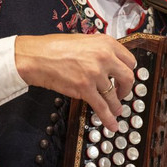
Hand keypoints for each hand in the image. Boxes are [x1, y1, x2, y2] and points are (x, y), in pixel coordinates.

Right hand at [14, 34, 136, 131]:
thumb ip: (99, 51)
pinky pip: (102, 107)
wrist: (36, 56)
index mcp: (106, 43)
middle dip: (126, 90)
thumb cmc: (54, 48)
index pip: (130, 60)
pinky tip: (111, 124)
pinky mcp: (85, 88)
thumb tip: (110, 64)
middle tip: (121, 94)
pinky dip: (108, 118)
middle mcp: (104, 57)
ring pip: (114, 96)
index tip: (125, 79)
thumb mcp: (84, 41)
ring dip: (116, 106)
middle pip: (128, 78)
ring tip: (116, 110)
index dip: (129, 72)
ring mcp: (95, 73)